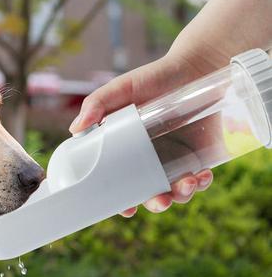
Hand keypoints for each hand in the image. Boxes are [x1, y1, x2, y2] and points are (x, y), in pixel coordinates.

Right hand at [68, 54, 212, 216]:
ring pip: (177, 191)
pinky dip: (202, 182)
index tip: (125, 210)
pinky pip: (201, 179)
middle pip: (150, 192)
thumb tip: (74, 129)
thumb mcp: (121, 88)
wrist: (195, 67)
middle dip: (156, 203)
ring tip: (186, 183)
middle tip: (160, 200)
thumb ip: (97, 104)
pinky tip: (202, 174)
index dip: (120, 200)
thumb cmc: (154, 77)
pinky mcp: (201, 156)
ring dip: (181, 195)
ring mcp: (177, 159)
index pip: (119, 181)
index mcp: (128, 148)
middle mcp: (151, 158)